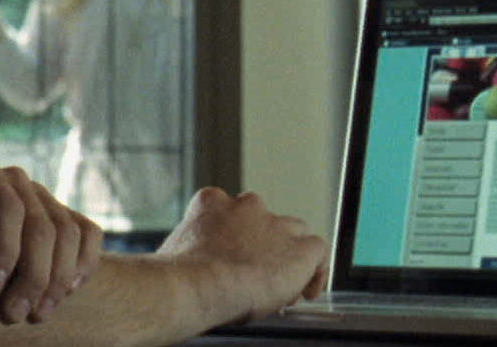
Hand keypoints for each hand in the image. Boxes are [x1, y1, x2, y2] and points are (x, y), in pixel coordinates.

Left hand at [0, 156, 101, 323]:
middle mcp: (16, 180)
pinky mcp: (63, 216)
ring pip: (69, 234)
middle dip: (33, 276)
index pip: (7, 207)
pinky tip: (67, 292)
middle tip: (15, 315)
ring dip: (59, 279)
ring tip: (39, 314)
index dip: (5, 248)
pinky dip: (85, 263)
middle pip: (42, 227)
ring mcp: (43, 197)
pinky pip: (89, 234)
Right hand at [157, 188, 328, 324]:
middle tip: (259, 276)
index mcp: (212, 203)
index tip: (236, 258)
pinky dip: (316, 272)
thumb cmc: (178, 277)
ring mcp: (276, 225)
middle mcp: (247, 206)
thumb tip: (191, 268)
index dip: (238, 237)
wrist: (197, 284)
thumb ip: (194, 250)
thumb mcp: (177, 252)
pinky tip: (308, 292)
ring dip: (290, 256)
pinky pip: (319, 252)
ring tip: (284, 286)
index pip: (231, 211)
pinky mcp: (301, 248)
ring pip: (296, 234)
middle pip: (267, 221)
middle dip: (265, 246)